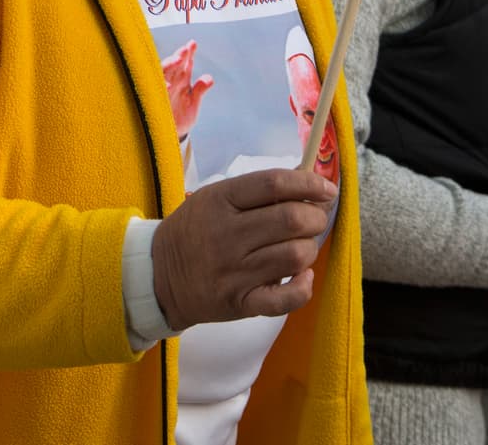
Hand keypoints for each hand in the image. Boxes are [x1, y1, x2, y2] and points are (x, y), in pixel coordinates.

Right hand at [152, 168, 336, 329]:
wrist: (161, 275)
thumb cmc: (195, 229)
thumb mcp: (214, 197)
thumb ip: (255, 192)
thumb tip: (306, 186)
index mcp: (221, 200)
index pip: (273, 184)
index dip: (308, 184)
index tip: (327, 189)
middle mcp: (228, 234)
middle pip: (290, 219)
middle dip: (316, 217)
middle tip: (317, 218)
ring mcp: (235, 271)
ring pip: (294, 256)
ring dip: (310, 248)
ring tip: (304, 245)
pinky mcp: (241, 303)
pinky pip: (284, 299)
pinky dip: (303, 287)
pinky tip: (303, 277)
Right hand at [161, 39, 213, 139]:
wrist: (171, 135)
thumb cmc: (181, 117)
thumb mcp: (193, 103)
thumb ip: (200, 90)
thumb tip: (210, 78)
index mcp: (181, 81)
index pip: (185, 64)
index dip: (188, 53)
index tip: (192, 44)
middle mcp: (172, 82)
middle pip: (174, 65)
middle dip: (179, 56)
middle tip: (185, 49)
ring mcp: (163, 90)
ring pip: (164, 73)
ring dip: (171, 66)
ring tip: (178, 60)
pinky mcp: (157, 100)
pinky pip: (157, 90)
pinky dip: (161, 85)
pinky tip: (167, 84)